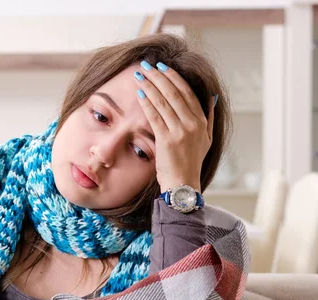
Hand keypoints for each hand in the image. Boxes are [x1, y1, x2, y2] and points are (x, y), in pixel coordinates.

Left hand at [134, 60, 214, 192]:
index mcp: (202, 121)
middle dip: (158, 76)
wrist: (183, 184)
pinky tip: (140, 93)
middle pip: (174, 93)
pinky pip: (155, 116)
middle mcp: (194, 124)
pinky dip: (147, 103)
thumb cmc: (190, 162)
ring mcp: (181, 131)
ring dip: (150, 85)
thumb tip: (211, 96)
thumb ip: (208, 117)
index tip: (162, 67)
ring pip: (163, 101)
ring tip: (139, 75)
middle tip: (146, 65)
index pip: (188, 92)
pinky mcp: (167, 140)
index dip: (174, 77)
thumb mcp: (206, 139)